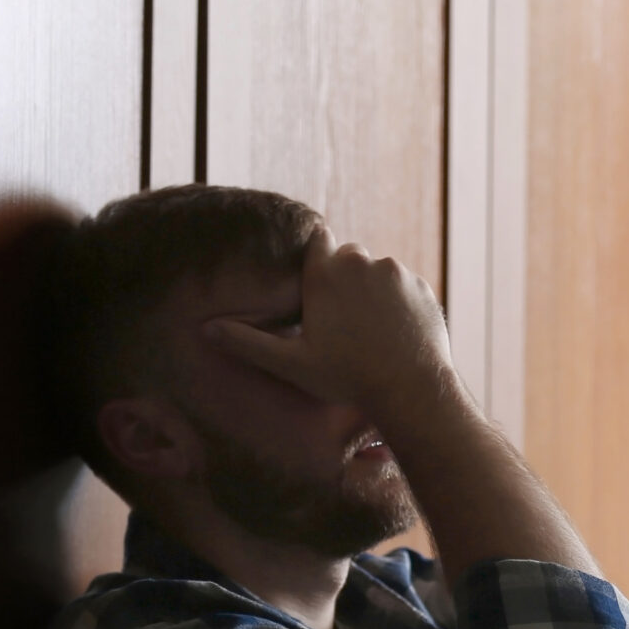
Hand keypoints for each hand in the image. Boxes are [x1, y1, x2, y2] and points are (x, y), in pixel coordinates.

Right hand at [202, 238, 457, 434]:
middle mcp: (361, 262)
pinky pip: (406, 288)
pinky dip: (400, 304)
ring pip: (379, 272)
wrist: (409, 388)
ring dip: (373, 290)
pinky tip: (394, 333)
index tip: (317, 277)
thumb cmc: (346, 376)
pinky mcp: (422, 288)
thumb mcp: (291, 363)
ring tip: (370, 330)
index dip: (317, 257)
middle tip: (342, 317)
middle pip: (349, 256)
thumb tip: (205, 330)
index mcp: (325, 273)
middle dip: (344, 277)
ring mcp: (396, 273)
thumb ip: (247, 342)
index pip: (318, 240)